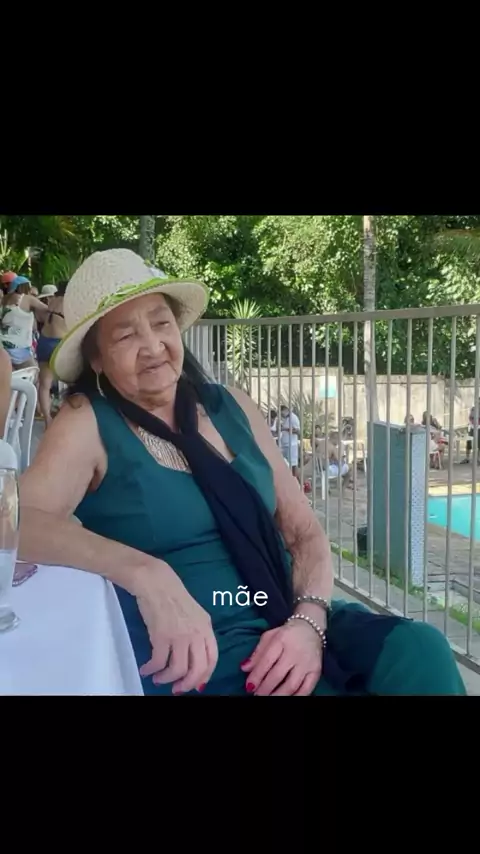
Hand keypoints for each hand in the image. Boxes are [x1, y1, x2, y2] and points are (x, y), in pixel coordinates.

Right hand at [135, 562, 217, 693]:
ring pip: (177, 669)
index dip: (204, 676)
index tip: (195, 685)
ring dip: (166, 679)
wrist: (155, 582)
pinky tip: (146, 669)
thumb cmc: (173, 596)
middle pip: (197, 669)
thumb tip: (193, 658)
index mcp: (206, 627)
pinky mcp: (161, 635)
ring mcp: (179, 635)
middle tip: (176, 688)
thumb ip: (197, 634)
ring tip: (157, 678)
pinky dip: (151, 669)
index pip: (212, 658)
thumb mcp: (194, 614)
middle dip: (186, 684)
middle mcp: (196, 633)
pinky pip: (158, 662)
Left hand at [240, 620, 322, 695]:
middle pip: (278, 675)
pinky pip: (306, 689)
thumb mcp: (269, 637)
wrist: (311, 627)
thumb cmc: (286, 634)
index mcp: (281, 640)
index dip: (257, 676)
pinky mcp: (316, 671)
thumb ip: (257, 653)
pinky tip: (286, 698)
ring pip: (292, 685)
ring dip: (278, 694)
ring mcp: (307, 663)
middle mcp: (295, 652)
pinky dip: (296, 697)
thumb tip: (244, 668)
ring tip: (268, 699)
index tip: (249, 686)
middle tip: (257, 695)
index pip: (267, 661)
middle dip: (265, 688)